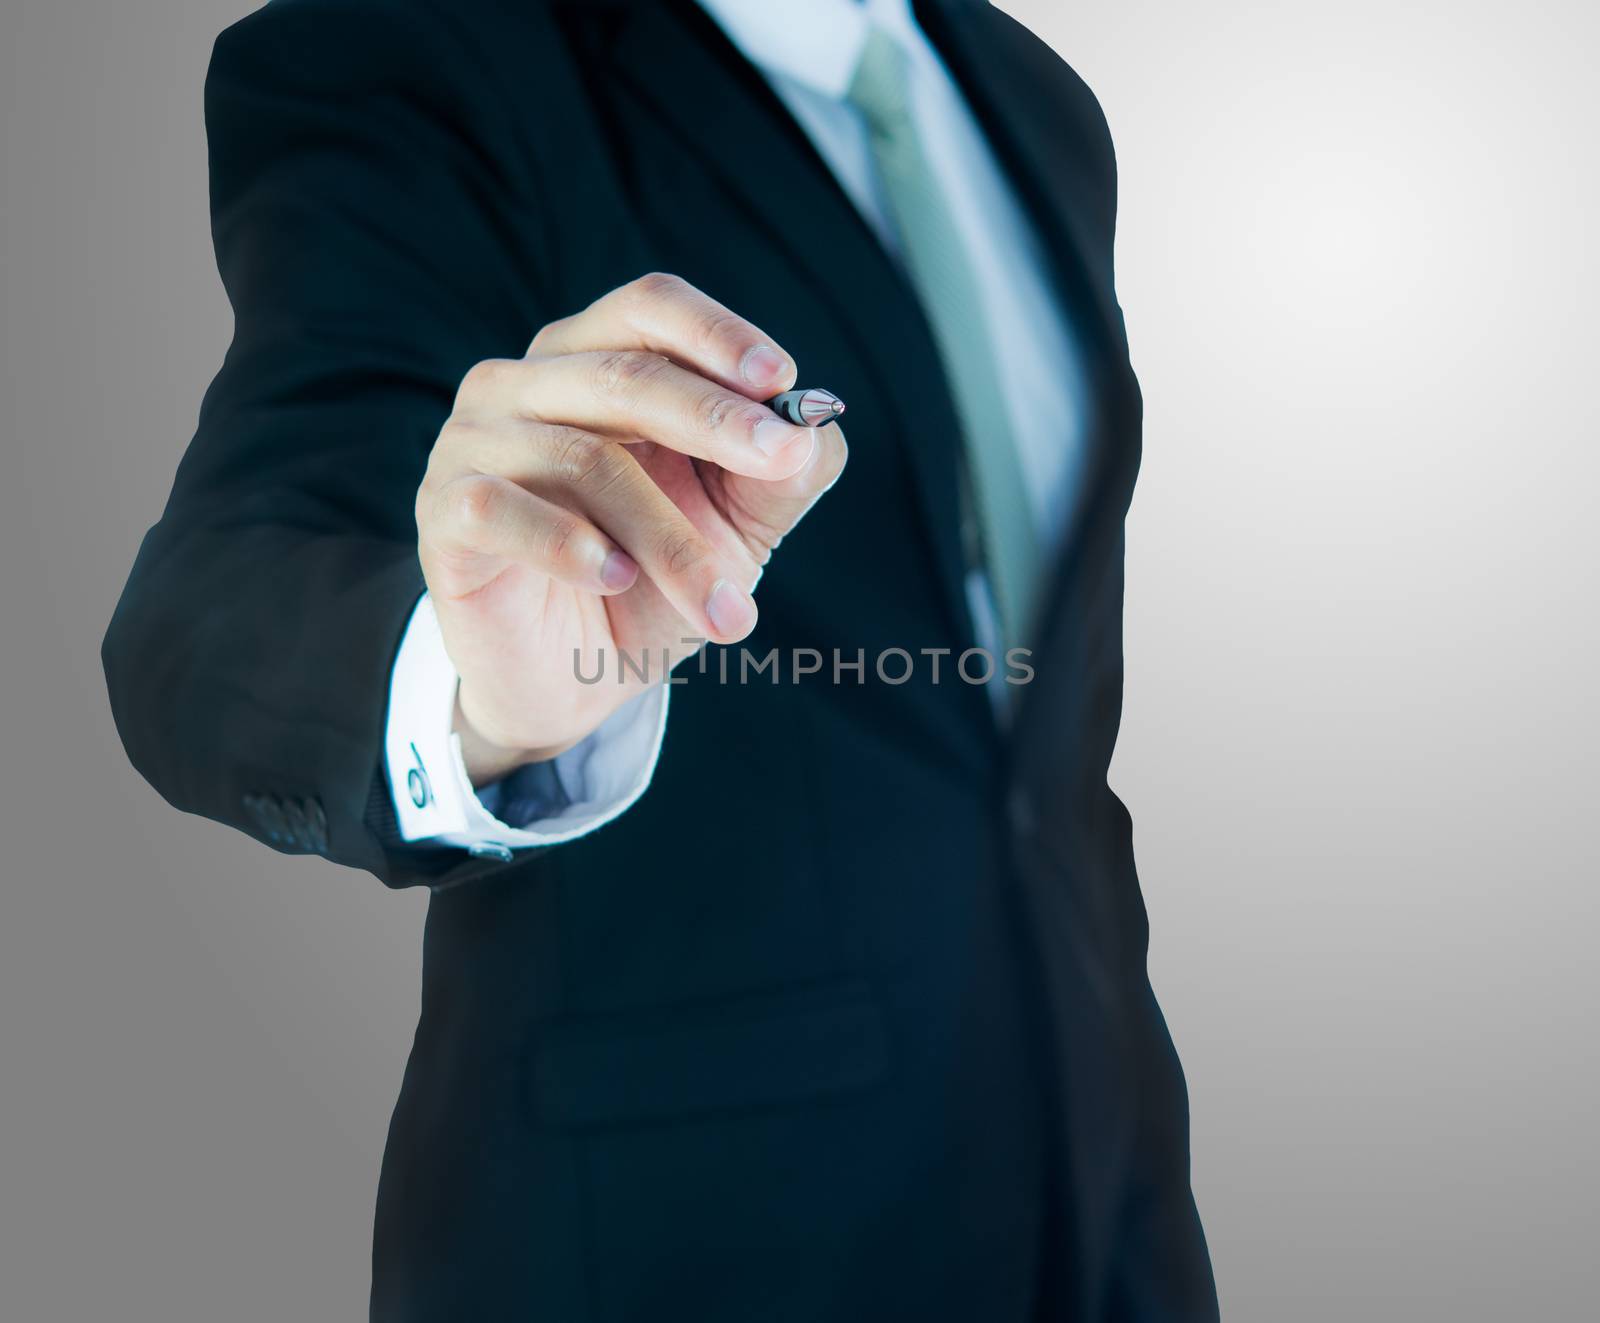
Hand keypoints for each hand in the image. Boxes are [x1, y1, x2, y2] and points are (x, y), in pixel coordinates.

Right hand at [415, 273, 847, 783]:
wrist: (568, 679)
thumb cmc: (649, 579)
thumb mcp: (738, 525)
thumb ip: (782, 473)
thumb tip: (810, 429)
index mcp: (595, 360)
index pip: (651, 309)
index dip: (717, 335)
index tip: (781, 380)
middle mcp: (526, 382)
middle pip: (624, 370)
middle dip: (715, 417)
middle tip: (781, 459)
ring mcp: (474, 442)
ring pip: (584, 458)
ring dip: (670, 539)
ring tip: (726, 608)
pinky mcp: (444, 513)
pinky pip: (499, 508)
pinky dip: (568, 545)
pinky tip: (616, 579)